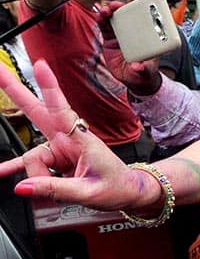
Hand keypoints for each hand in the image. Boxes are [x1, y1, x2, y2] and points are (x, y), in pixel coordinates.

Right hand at [0, 61, 142, 208]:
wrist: (128, 192)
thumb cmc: (116, 186)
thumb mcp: (88, 192)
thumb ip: (55, 189)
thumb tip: (23, 186)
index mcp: (82, 141)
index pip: (62, 110)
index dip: (50, 87)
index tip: (40, 66)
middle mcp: (67, 139)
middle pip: (37, 112)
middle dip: (16, 91)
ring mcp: (59, 148)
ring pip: (33, 157)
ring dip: (36, 175)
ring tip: (44, 191)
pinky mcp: (55, 159)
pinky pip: (30, 162)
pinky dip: (16, 168)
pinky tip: (2, 172)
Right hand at [97, 2, 162, 94]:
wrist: (134, 80)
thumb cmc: (145, 73)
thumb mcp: (146, 72)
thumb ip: (142, 69)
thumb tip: (139, 67)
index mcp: (145, 38)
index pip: (143, 21)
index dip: (138, 12)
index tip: (134, 7)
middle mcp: (133, 34)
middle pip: (126, 17)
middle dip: (121, 9)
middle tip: (116, 6)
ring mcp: (120, 36)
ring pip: (114, 21)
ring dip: (109, 13)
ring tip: (105, 10)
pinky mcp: (110, 40)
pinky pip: (105, 28)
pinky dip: (101, 21)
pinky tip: (99, 16)